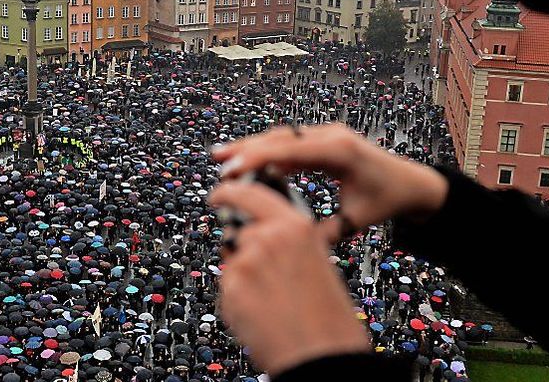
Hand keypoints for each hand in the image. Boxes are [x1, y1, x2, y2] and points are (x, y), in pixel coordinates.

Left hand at [209, 180, 370, 373]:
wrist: (322, 357)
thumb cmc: (329, 318)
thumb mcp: (319, 262)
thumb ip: (290, 242)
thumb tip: (264, 235)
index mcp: (296, 226)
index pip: (251, 194)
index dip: (231, 190)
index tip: (219, 192)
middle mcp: (267, 238)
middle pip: (240, 231)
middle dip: (245, 248)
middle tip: (260, 271)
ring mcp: (245, 263)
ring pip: (234, 261)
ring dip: (244, 275)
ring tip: (272, 301)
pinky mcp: (230, 290)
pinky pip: (228, 287)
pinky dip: (239, 298)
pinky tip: (262, 313)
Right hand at [212, 123, 447, 241]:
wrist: (411, 183)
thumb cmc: (386, 201)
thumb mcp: (357, 220)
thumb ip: (325, 232)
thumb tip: (292, 246)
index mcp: (340, 151)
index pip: (292, 149)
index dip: (259, 157)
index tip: (232, 168)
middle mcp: (332, 136)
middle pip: (282, 137)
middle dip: (247, 148)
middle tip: (217, 160)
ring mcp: (328, 134)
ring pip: (283, 137)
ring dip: (253, 147)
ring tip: (222, 158)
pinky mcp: (324, 139)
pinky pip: (291, 142)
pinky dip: (268, 151)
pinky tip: (246, 161)